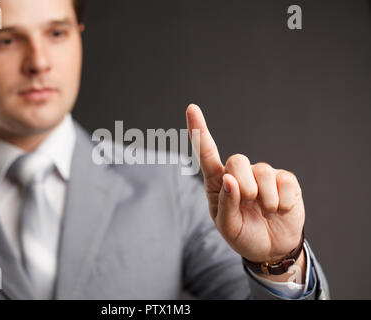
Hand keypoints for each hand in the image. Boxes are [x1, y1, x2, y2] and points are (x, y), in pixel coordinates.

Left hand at [186, 104, 304, 263]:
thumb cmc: (243, 234)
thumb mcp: (228, 227)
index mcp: (218, 183)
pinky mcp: (285, 180)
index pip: (206, 154)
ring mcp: (263, 175)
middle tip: (248, 205)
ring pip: (263, 171)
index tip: (191, 108)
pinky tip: (281, 210)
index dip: (199, 131)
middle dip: (244, 186)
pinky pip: (285, 182)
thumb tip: (230, 179)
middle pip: (237, 160)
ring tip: (266, 212)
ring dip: (266, 200)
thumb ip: (226, 204)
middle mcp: (239, 174)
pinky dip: (283, 202)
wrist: (272, 248)